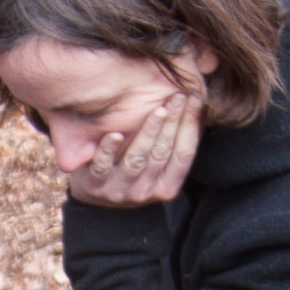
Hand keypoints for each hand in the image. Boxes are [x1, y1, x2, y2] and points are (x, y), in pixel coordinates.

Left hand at [69, 94, 201, 208]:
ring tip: (158, 110)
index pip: (184, 155)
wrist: (93, 191)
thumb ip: (171, 143)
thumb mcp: (155, 164)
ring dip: (148, 133)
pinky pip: (102, 166)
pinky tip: (115, 134)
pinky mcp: (94, 185)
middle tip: (178, 96)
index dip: (190, 126)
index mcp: (165, 188)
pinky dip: (109, 149)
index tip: (194, 99)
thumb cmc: (129, 168)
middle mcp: (144, 193)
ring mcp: (118, 191)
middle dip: (173, 122)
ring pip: (137, 159)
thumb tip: (196, 108)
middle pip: (162, 153)